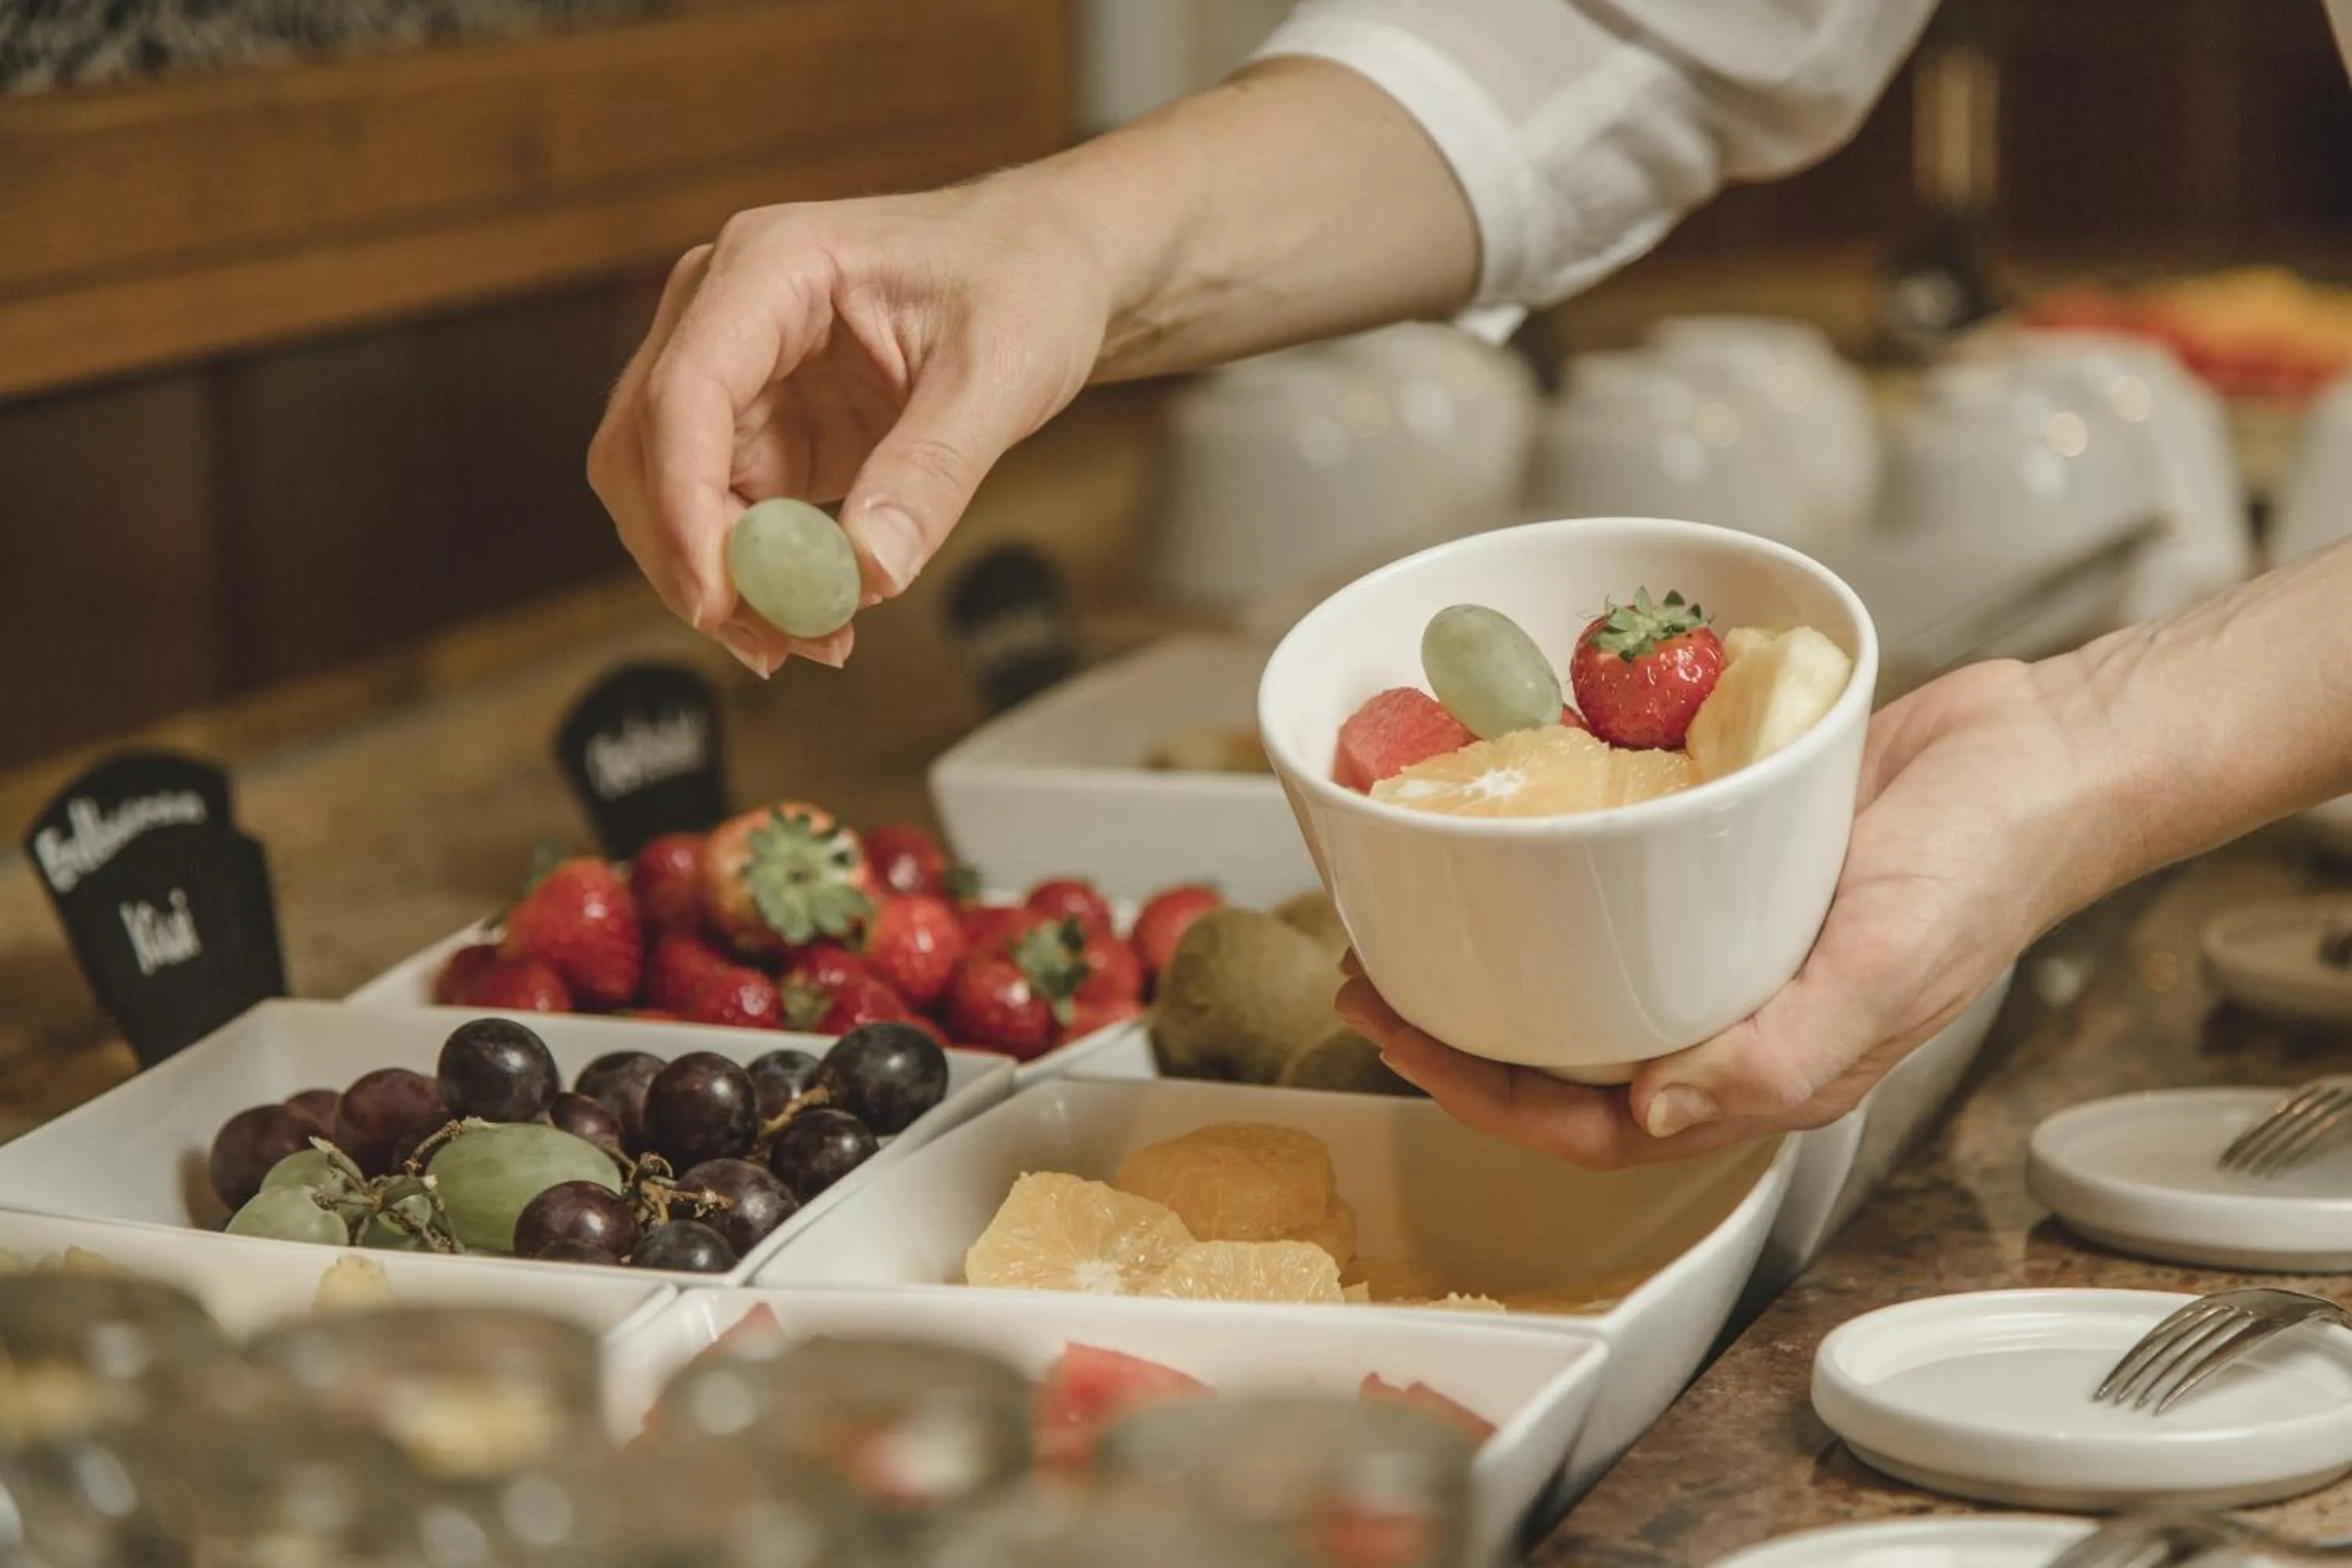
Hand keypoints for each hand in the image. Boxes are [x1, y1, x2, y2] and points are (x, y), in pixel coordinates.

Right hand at [588, 178, 1111, 674]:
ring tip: (811, 639)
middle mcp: (726, 311)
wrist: (1051, 266)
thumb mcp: (1000, 374)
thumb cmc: (1025, 281)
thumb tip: (869, 572)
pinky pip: (724, 518)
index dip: (684, 504)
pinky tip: (815, 615)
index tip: (718, 597)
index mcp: (771, 267)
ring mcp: (737, 373)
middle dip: (692, 558)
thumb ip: (931, 473)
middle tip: (772, 642)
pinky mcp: (762, 428)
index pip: (685, 392)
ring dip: (721, 580)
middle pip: (645, 451)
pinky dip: (755, 576)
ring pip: (670, 496)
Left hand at [1337, 658, 2102, 1167]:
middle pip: (1560, 1058)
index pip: (1588, 1122)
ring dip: (1486, 961)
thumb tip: (1654, 1113)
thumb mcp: (1892, 960)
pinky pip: (1612, 892)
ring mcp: (1719, 942)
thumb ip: (1783, 1050)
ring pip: (1578, 979)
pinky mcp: (1716, 865)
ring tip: (1403, 917)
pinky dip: (1545, 877)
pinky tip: (1497, 840)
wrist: (2041, 748)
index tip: (1397, 1034)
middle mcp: (1726, 1015)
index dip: (1481, 1096)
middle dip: (1454, 1034)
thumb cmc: (1990, 860)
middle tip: (1365, 973)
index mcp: (1758, 1070)